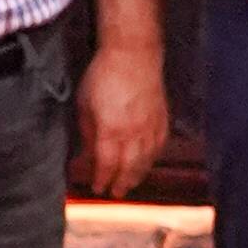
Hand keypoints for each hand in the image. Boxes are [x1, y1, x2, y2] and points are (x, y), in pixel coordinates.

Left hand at [73, 37, 171, 198]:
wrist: (133, 54)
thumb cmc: (104, 75)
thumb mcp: (85, 105)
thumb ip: (88, 133)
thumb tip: (87, 154)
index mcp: (111, 130)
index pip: (106, 164)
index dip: (101, 179)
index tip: (97, 188)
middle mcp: (133, 133)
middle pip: (129, 168)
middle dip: (121, 184)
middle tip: (116, 193)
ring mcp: (150, 127)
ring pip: (146, 160)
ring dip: (138, 176)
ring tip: (130, 184)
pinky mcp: (162, 119)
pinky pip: (159, 146)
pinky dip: (152, 159)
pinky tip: (147, 163)